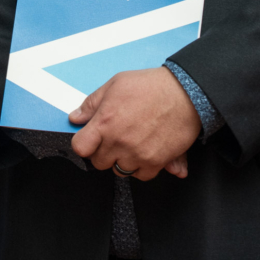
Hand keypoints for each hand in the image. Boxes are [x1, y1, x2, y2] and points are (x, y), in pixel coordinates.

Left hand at [68, 67, 200, 180]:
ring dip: (122, 159)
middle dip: (103, 151)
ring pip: (119, 170)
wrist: (184, 93)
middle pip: (99, 162)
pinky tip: (144, 150)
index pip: (80, 148)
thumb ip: (92, 103)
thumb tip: (75, 118)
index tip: (89, 139)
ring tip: (131, 141)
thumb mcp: (115, 84)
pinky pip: (141, 175)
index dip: (83, 143)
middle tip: (114, 137)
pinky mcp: (155, 162)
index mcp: (105, 122)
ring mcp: (137, 154)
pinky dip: (141, 166)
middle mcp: (119, 142)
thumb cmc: (150, 86)